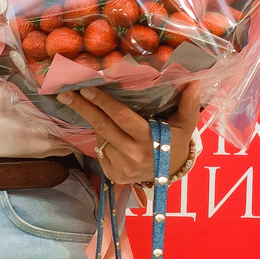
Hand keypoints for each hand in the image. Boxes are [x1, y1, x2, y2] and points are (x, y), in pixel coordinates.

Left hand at [56, 80, 201, 186]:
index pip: (121, 117)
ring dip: (98, 124)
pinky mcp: (114, 175)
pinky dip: (104, 141)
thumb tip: (194, 82)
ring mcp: (121, 167)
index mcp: (149, 139)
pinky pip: (102, 152)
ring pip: (101, 138)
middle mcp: (132, 154)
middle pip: (103, 127)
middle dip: (83, 108)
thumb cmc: (176, 142)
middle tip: (65, 95)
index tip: (86, 89)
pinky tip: (113, 138)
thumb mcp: (186, 125)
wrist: (171, 174)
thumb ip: (189, 105)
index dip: (103, 103)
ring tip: (104, 115)